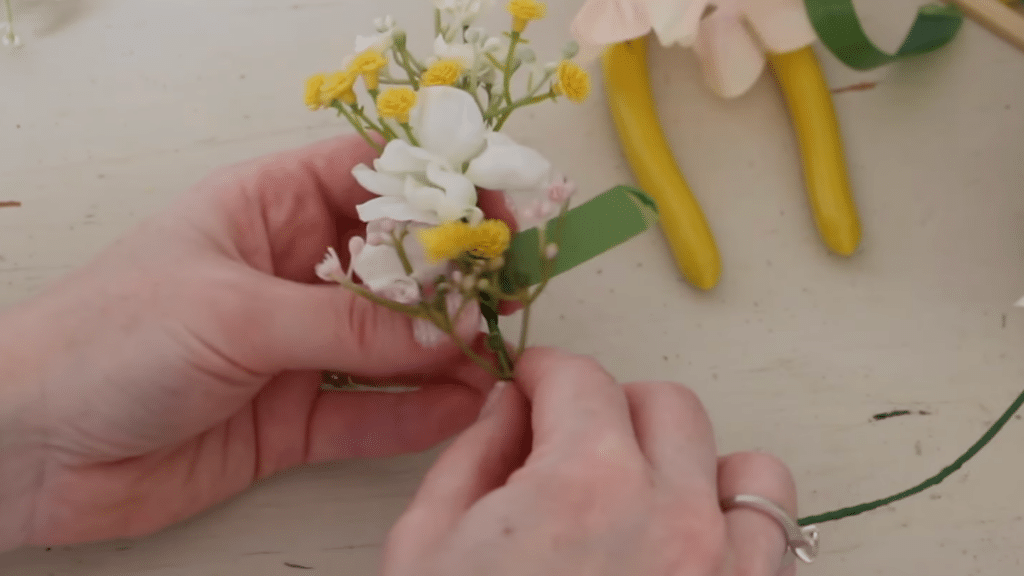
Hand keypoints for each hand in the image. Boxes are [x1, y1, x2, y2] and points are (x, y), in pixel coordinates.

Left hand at [0, 134, 506, 549]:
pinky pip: (371, 411)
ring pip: (393, 343)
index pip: (371, 180)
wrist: (29, 449)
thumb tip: (449, 328)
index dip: (437, 188)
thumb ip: (349, 323)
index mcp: (268, 210)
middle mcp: (291, 274)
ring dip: (448, 349)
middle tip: (508, 293)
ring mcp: (296, 348)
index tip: (494, 211)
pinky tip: (461, 408)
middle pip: (396, 264)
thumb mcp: (235, 310)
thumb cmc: (106, 341)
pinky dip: (418, 413)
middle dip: (455, 277)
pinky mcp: (294, 417)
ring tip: (500, 357)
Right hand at [382, 348, 799, 575]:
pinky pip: (777, 542)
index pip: (581, 378)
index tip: (533, 386)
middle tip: (569, 439)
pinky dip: (737, 526)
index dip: (545, 373)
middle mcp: (673, 520)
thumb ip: (474, 453)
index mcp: (584, 486)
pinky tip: (684, 547)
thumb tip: (512, 407)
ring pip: (745, 466)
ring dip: (692, 464)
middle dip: (610, 408)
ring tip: (642, 493)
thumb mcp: (428, 546)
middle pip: (666, 405)